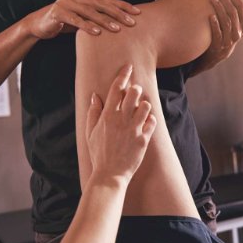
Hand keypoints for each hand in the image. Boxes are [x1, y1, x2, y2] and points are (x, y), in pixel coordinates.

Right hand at [30, 0, 140, 39]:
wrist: (38, 24)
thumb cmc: (64, 23)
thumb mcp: (82, 19)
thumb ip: (96, 18)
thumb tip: (119, 24)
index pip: (108, 0)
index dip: (123, 6)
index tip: (137, 13)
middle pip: (102, 3)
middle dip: (118, 13)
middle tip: (131, 22)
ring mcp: (66, 2)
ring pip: (90, 11)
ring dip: (105, 20)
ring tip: (117, 29)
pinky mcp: (58, 11)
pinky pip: (75, 19)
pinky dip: (86, 25)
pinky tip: (97, 32)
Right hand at [85, 65, 156, 183]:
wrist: (109, 174)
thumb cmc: (99, 153)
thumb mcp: (90, 132)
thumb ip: (93, 113)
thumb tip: (95, 96)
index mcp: (107, 116)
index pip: (116, 88)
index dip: (123, 75)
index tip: (128, 68)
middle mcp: (121, 120)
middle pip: (134, 92)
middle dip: (135, 89)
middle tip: (134, 93)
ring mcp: (133, 129)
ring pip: (145, 105)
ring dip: (144, 105)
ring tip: (139, 110)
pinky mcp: (143, 139)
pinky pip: (152, 121)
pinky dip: (150, 119)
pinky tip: (145, 122)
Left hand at [192, 0, 242, 74]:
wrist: (217, 55)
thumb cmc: (229, 37)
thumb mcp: (241, 29)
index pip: (242, 8)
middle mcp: (238, 34)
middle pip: (233, 13)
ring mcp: (228, 41)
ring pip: (226, 22)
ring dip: (219, 8)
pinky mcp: (218, 47)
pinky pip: (217, 35)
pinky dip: (215, 25)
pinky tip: (210, 16)